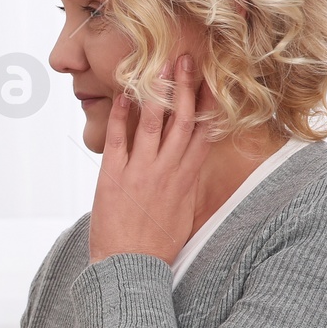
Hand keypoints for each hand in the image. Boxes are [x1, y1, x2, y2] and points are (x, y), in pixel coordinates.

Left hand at [88, 53, 213, 266]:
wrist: (130, 269)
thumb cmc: (157, 247)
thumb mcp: (184, 214)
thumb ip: (188, 186)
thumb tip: (192, 167)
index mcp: (187, 179)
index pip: (203, 132)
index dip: (209, 103)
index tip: (213, 79)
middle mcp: (167, 170)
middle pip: (183, 119)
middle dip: (186, 86)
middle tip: (187, 58)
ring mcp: (140, 170)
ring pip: (153, 122)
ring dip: (157, 91)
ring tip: (159, 65)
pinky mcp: (113, 175)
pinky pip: (118, 138)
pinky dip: (120, 115)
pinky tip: (122, 94)